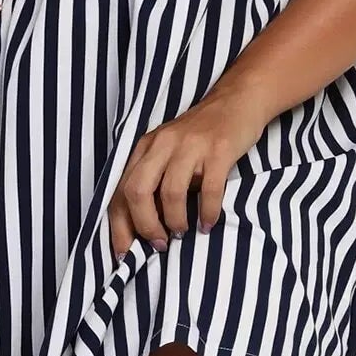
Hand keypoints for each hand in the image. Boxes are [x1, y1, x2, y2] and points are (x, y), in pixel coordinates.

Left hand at [107, 82, 274, 257]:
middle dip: (145, 225)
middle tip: (159, 243)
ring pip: (170, 192)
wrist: (236, 102)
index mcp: (145, 147)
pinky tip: (208, 223)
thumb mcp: (168, 151)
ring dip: (175, 220)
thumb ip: (154, 180)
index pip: (121, 189)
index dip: (119, 225)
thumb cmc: (200, 135)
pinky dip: (207, 212)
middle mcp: (162, 144)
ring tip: (183, 232)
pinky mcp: (218, 150)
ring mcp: (190, 146)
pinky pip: (208, 189)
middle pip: (138, 190)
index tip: (124, 253)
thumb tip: (144, 227)